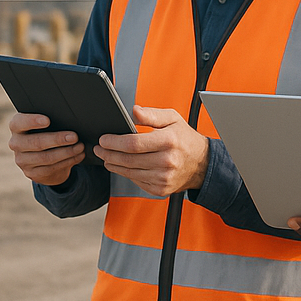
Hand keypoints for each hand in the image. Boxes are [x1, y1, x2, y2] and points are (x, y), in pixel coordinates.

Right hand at [8, 112, 84, 185]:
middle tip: (74, 136)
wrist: (41, 154)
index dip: (32, 121)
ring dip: (67, 152)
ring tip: (80, 146)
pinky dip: (68, 161)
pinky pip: (51, 169)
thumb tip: (69, 117)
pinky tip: (78, 155)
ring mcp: (22, 161)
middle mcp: (15, 143)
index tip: (48, 120)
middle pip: (36, 142)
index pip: (19, 122)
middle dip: (57, 139)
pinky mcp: (31, 173)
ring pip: (46, 158)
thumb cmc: (44, 130)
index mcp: (16, 126)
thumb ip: (50, 118)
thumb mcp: (43, 123)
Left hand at [95, 105, 209, 197]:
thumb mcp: (172, 118)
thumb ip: (152, 114)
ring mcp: (163, 178)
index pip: (133, 143)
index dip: (114, 142)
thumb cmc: (184, 138)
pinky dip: (125, 173)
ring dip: (113, 164)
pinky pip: (136, 181)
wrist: (201, 163)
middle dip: (109, 153)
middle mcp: (166, 161)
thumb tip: (134, 111)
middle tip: (99, 148)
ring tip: (105, 156)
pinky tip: (121, 166)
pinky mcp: (160, 189)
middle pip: (128, 160)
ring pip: (129, 172)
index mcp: (168, 141)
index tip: (103, 139)